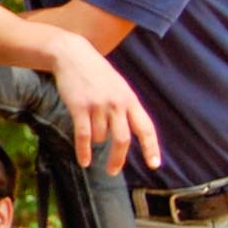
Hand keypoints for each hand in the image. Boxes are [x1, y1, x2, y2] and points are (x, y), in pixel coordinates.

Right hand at [50, 36, 159, 174]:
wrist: (73, 55)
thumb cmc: (96, 73)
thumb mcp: (118, 87)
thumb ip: (125, 108)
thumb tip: (124, 135)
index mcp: (130, 100)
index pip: (146, 128)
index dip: (151, 148)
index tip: (154, 164)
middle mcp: (117, 104)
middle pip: (122, 139)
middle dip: (118, 159)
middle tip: (112, 171)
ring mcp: (98, 105)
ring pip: (99, 137)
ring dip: (94, 141)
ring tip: (89, 134)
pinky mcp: (79, 107)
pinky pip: (84, 136)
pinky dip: (83, 151)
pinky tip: (84, 161)